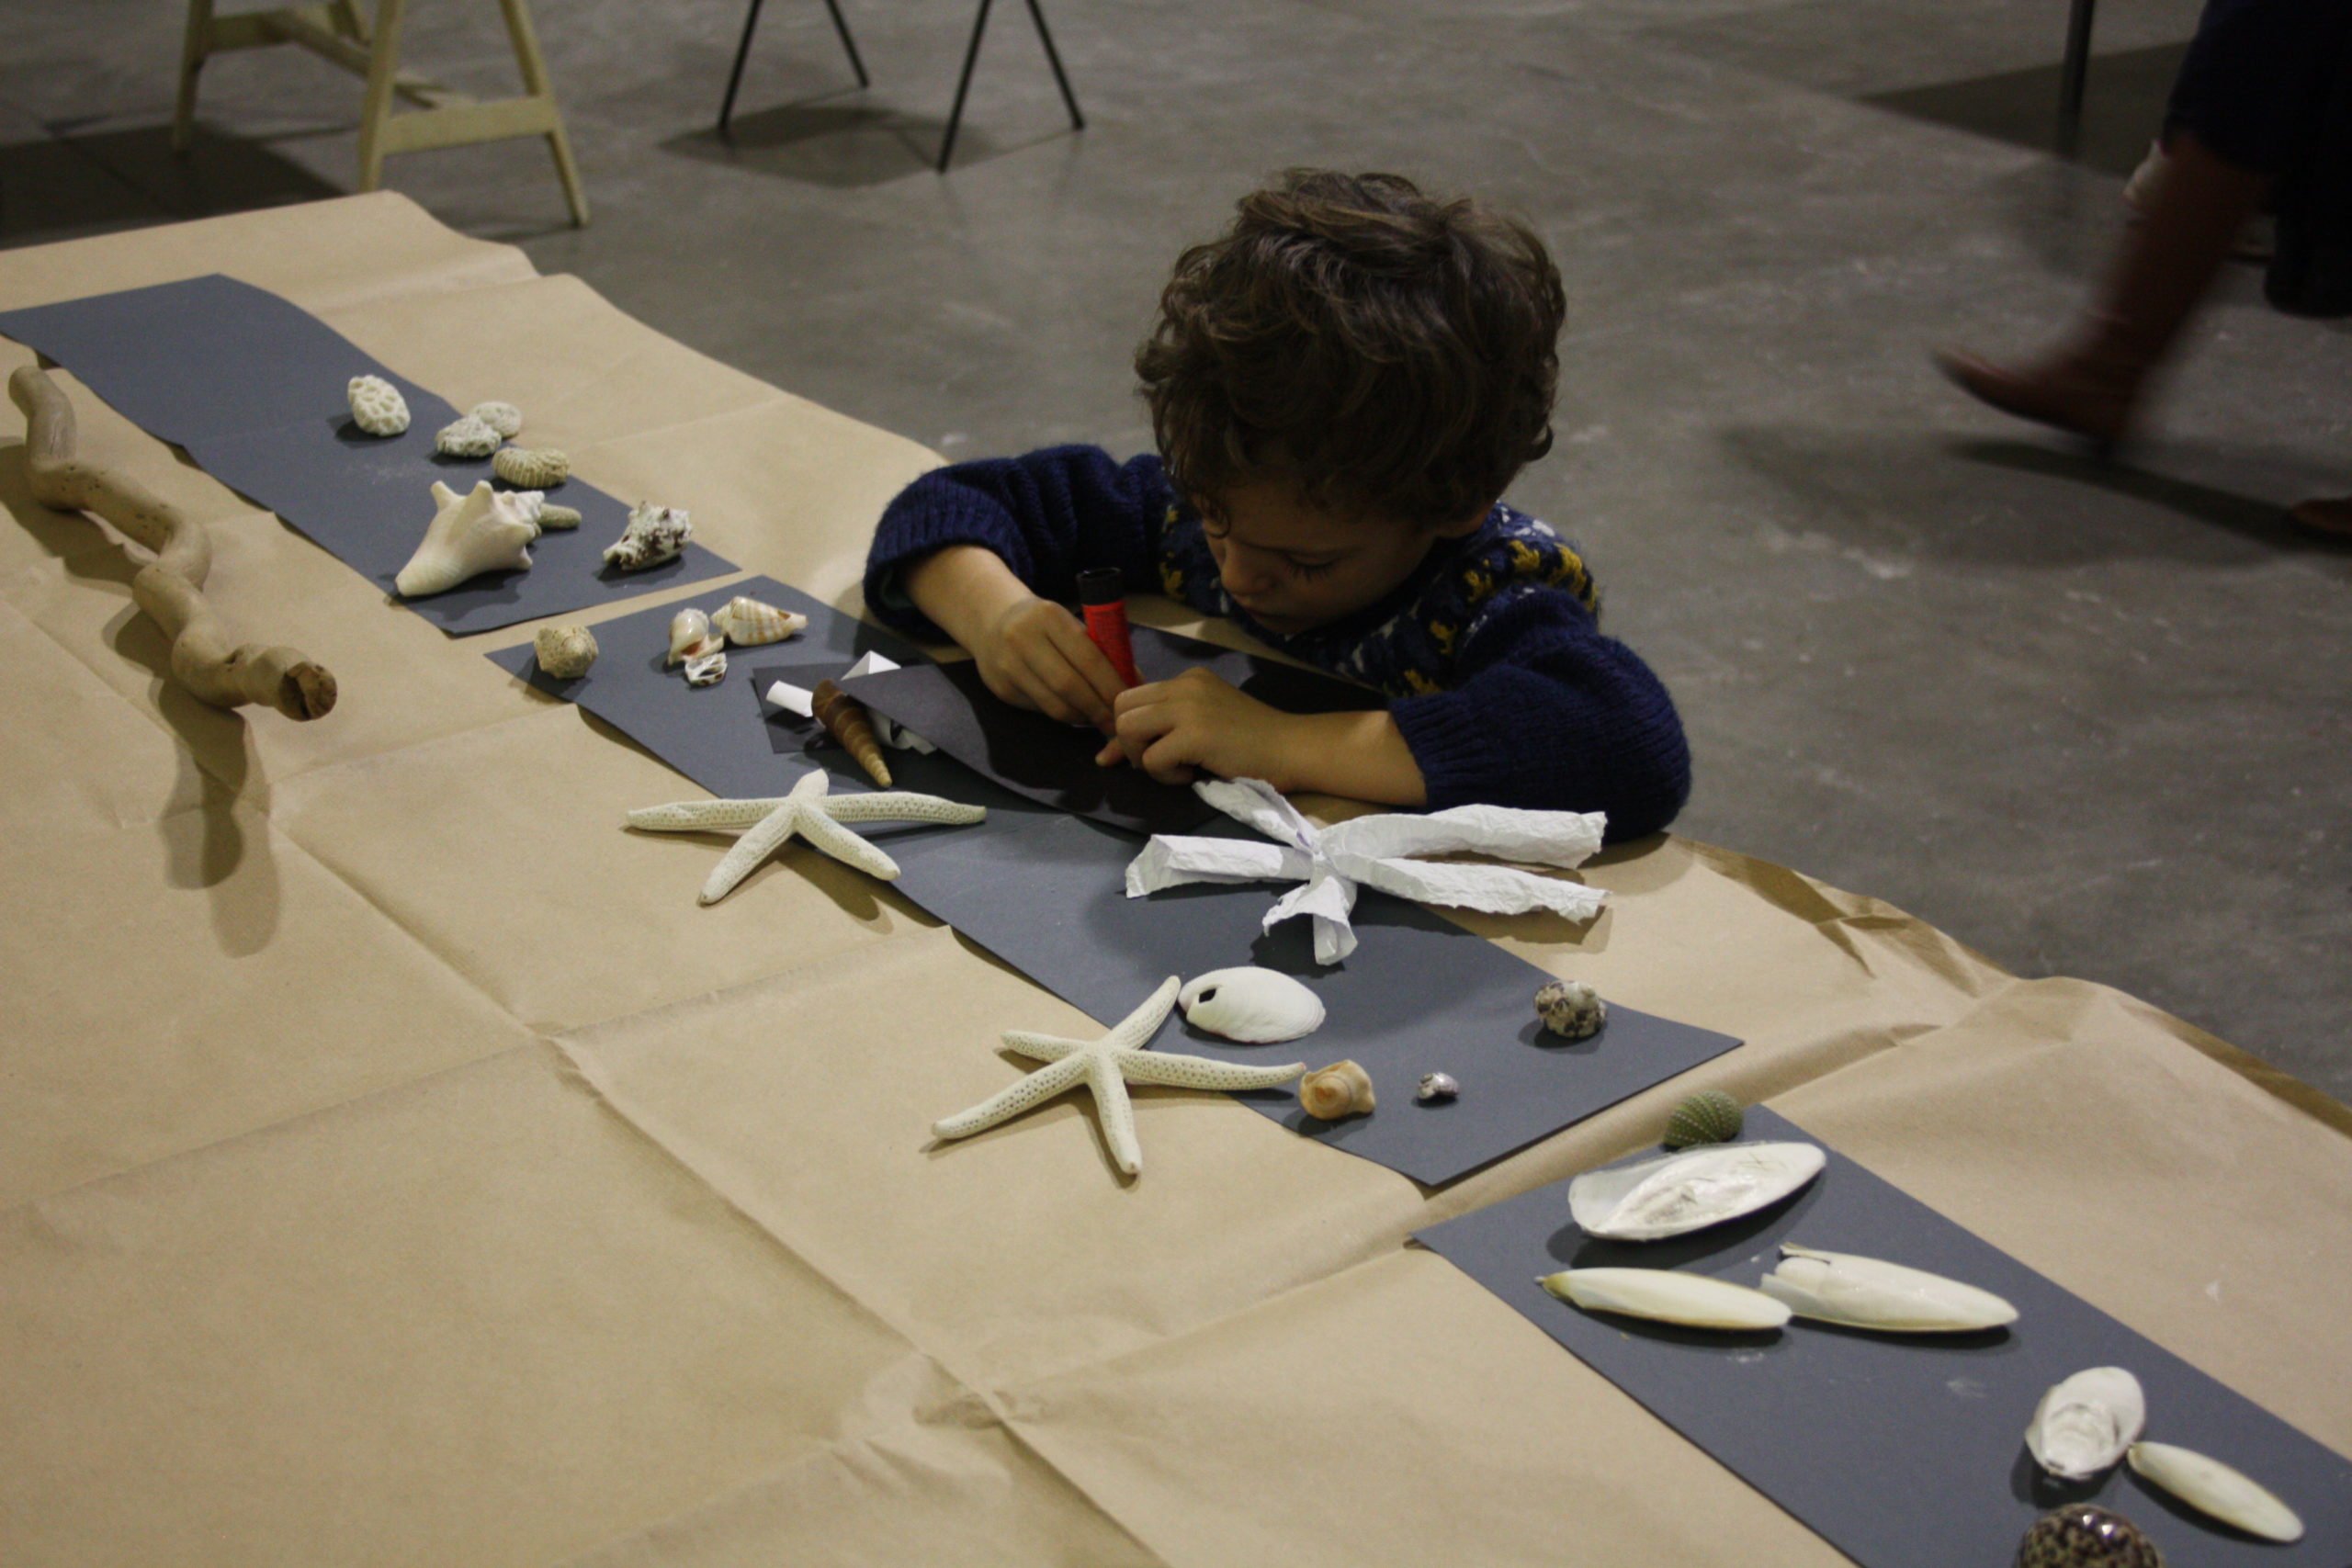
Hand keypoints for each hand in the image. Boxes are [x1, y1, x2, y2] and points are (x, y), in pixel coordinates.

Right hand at [972, 594, 1128, 728]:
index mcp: (1049, 616)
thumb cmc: (1044, 624)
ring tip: (1098, 719)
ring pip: (1054, 704)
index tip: (1128, 701)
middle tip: (1115, 721)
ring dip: (1082, 717)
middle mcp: (1023, 639)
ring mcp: (1008, 665)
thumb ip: (1098, 648)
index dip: (1111, 684)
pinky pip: (1040, 709)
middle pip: (1069, 685)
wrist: (992, 621)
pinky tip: (1076, 714)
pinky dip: (1063, 715)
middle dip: (1098, 708)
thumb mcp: (1069, 624)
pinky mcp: (1001, 688)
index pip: (1088, 657)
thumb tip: (1134, 682)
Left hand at [1095, 667, 1295, 786]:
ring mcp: (1189, 706)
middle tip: (1160, 762)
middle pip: (1122, 708)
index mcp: (1188, 680)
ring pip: (1128, 729)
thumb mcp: (1205, 724)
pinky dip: (1166, 775)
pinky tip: (1192, 775)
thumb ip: (1164, 729)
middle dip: (1129, 742)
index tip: (1133, 755)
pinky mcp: (1195, 733)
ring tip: (1176, 768)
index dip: (1125, 729)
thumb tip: (1107, 756)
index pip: (1132, 696)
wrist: (1293, 749)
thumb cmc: (1255, 744)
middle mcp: (1185, 685)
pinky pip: (1152, 758)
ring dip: (1144, 758)